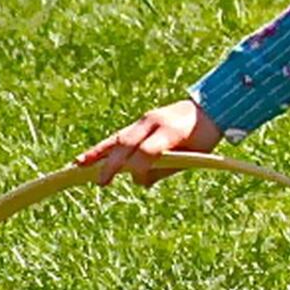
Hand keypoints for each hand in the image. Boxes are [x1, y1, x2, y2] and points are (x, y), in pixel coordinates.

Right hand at [74, 97, 223, 187]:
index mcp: (171, 130)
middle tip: (101, 182)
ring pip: (118, 137)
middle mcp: (154, 121)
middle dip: (112, 164)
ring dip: (98, 152)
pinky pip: (120, 135)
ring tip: (79, 165)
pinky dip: (104, 147)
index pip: (148, 150)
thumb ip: (167, 168)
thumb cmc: (205, 136)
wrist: (210, 108)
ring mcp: (145, 120)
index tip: (137, 181)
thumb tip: (141, 182)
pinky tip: (88, 157)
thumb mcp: (194, 156)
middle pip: (127, 143)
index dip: (140, 167)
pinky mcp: (141, 121)